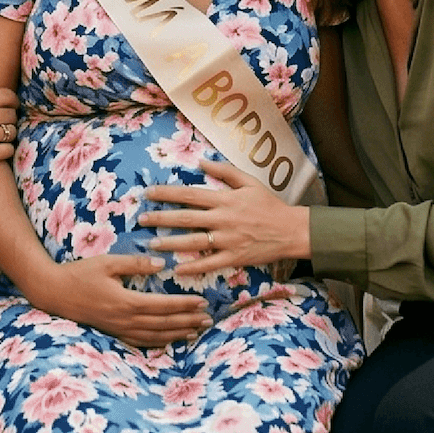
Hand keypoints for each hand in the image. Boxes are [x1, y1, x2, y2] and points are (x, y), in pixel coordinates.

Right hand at [27, 255, 209, 347]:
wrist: (54, 293)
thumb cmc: (80, 273)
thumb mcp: (107, 262)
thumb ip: (135, 263)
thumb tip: (161, 263)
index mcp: (126, 301)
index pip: (163, 305)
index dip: (184, 305)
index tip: (202, 302)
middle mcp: (125, 319)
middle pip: (163, 324)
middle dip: (188, 321)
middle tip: (208, 319)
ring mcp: (119, 329)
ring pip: (155, 336)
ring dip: (177, 334)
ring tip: (196, 331)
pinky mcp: (113, 332)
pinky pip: (140, 342)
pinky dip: (159, 343)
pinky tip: (170, 341)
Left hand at [141, 159, 311, 273]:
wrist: (291, 230)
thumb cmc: (269, 205)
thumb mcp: (249, 182)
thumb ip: (225, 171)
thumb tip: (201, 162)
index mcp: (224, 199)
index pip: (189, 194)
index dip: (167, 193)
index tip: (148, 193)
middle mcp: (223, 219)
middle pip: (185, 218)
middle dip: (161, 218)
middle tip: (142, 219)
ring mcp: (227, 239)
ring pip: (193, 242)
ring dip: (170, 244)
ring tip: (152, 245)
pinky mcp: (234, 257)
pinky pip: (209, 263)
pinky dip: (192, 268)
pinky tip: (176, 270)